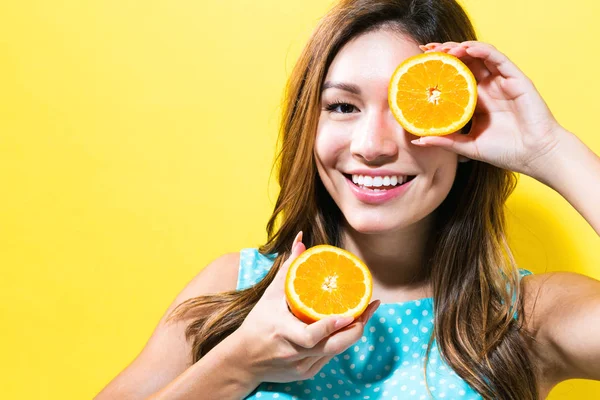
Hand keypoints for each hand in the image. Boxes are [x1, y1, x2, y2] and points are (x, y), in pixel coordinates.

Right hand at [232, 232, 379, 383]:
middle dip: (355, 329)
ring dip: (353, 333)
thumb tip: (301, 240)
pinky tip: (351, 325)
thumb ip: (289, 269)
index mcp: (282, 332)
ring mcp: (301, 366)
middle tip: (368, 307)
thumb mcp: (270, 295)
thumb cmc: (258, 323)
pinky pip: (330, 356)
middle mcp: (293, 353)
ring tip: (367, 312)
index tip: (348, 314)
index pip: (310, 336)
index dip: (330, 327)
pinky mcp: (307, 373)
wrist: (244, 360)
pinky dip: (341, 341)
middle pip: (332, 347)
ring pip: (335, 352)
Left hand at [413, 41, 565, 178]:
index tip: (420, 64)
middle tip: (426, 50)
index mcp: (476, 101)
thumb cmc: (505, 152)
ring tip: (443, 48)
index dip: (439, 69)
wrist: (534, 156)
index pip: (454, 78)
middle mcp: (488, 88)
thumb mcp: (468, 146)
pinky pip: (497, 58)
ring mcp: (502, 82)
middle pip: (464, 62)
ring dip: (460, 48)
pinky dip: (482, 50)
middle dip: (445, 53)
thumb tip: (418, 140)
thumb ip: (445, 141)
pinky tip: (466, 48)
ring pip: (479, 56)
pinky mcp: (516, 79)